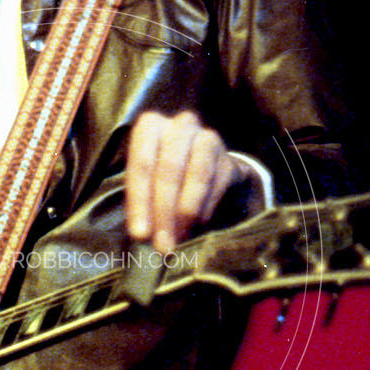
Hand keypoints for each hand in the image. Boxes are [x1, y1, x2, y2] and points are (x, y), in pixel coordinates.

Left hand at [125, 109, 245, 253]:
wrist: (204, 171)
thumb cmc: (163, 179)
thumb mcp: (145, 187)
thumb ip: (141, 207)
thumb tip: (142, 234)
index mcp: (151, 127)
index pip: (142, 164)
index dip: (140, 202)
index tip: (140, 234)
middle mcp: (180, 125)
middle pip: (169, 169)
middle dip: (164, 212)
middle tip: (162, 244)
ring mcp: (208, 138)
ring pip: (197, 173)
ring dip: (187, 211)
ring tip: (180, 238)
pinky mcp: (229, 158)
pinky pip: (219, 182)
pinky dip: (207, 207)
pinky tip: (198, 225)